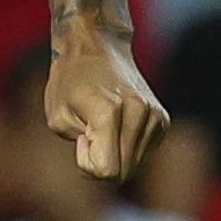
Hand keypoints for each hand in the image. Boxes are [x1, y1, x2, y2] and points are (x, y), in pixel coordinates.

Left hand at [41, 24, 166, 181]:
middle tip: (89, 136)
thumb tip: (110, 165)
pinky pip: (143, 154)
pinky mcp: (163, 119)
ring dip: (115, 155)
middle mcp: (139, 113)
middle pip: (123, 173)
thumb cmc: (70, 82)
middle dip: (101, 164)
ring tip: (103, 128)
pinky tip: (118, 126)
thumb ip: (81, 148)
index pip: (107, 171)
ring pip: (134, 166)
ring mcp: (155, 116)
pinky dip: (128, 148)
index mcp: (109, 112)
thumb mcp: (57, 118)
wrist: (97, 47)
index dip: (87, 164)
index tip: (81, 139)